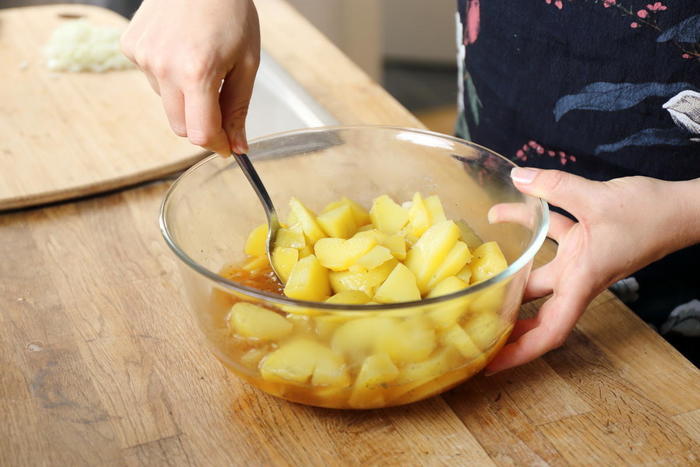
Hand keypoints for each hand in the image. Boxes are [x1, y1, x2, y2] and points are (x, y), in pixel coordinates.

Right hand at [121, 0, 259, 154]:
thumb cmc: (229, 12)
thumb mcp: (246, 63)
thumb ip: (238, 110)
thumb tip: (238, 147)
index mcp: (197, 73)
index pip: (200, 134)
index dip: (217, 145)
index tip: (228, 146)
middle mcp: (164, 67)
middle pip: (180, 126)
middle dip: (202, 126)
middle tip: (220, 107)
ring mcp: (143, 57)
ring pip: (167, 103)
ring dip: (185, 97)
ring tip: (201, 63)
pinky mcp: (130, 47)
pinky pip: (152, 80)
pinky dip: (168, 76)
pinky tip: (181, 50)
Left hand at [485, 168, 699, 372]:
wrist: (681, 208)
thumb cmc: (650, 214)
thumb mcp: (597, 198)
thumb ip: (554, 186)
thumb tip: (518, 177)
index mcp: (582, 281)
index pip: (550, 331)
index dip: (521, 352)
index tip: (493, 364)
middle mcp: (578, 278)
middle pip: (537, 312)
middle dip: (507, 322)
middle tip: (474, 328)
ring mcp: (580, 261)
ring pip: (537, 272)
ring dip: (509, 269)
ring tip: (478, 269)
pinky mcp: (584, 241)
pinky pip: (549, 239)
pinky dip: (527, 227)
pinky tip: (504, 213)